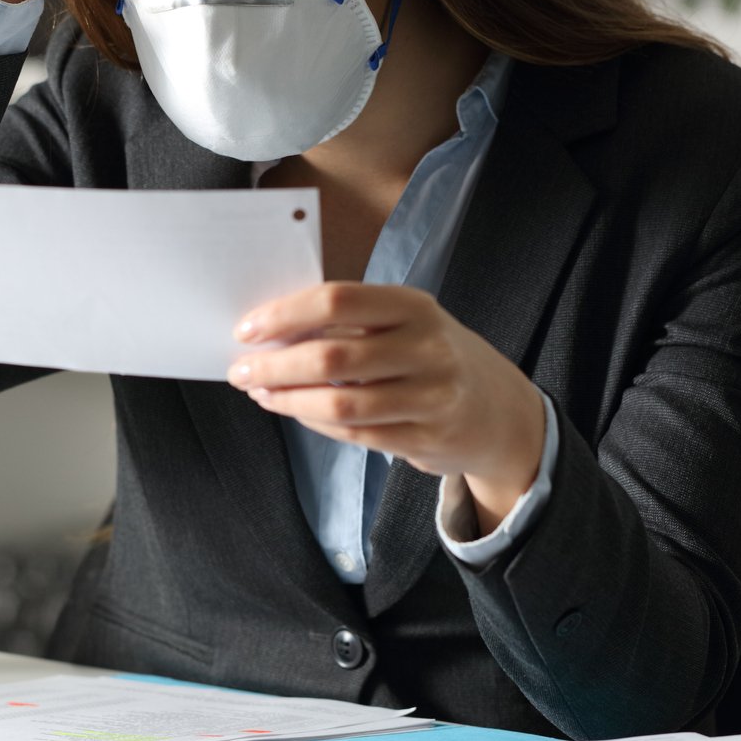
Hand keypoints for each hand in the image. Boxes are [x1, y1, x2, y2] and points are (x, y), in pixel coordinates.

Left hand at [228, 283, 546, 535]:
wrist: (500, 411)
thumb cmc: (431, 357)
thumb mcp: (404, 323)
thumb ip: (349, 323)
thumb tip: (270, 332)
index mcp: (413, 306)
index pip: (337, 301)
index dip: (284, 315)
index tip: (246, 329)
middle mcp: (426, 348)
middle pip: (332, 356)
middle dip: (275, 366)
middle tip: (241, 371)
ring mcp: (430, 396)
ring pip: (340, 403)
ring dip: (288, 400)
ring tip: (260, 393)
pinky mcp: (426, 438)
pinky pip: (355, 434)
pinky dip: (314, 423)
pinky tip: (295, 412)